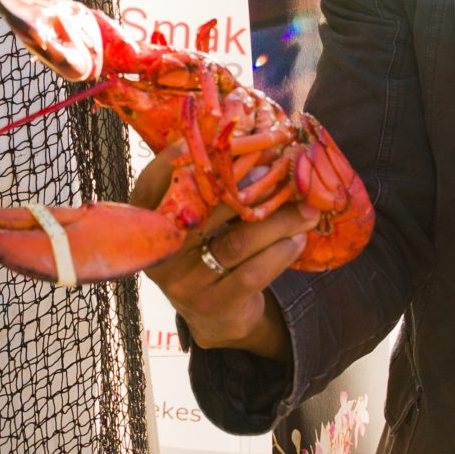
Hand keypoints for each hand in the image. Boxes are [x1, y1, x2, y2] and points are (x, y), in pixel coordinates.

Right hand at [140, 160, 314, 362]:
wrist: (215, 316)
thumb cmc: (208, 250)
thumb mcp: (198, 220)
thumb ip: (211, 187)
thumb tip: (259, 147)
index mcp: (148, 221)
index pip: (155, 181)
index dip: (185, 157)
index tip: (223, 137)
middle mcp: (161, 252)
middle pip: (206, 209)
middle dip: (249, 184)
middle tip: (283, 167)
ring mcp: (185, 282)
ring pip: (237, 242)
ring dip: (278, 222)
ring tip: (306, 209)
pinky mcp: (214, 304)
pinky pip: (253, 273)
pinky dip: (280, 253)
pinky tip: (298, 239)